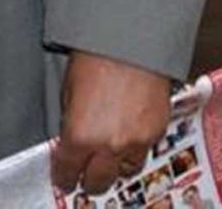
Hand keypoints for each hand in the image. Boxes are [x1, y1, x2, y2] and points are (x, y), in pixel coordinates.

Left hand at [51, 52, 171, 196]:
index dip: (64, 176)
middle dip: (90, 180)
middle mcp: (109, 144)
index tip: (64, 177)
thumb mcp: (68, 91)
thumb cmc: (96, 57)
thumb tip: (69, 139)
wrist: (131, 40)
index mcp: (80, 135)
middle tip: (85, 176)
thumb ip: (70, 122)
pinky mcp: (157, 132)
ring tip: (109, 156)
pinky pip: (144, 151)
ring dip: (116, 166)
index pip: (68, 171)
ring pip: (126, 170)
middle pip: (99, 182)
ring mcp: (136, 141)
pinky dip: (135, 148)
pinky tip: (127, 135)